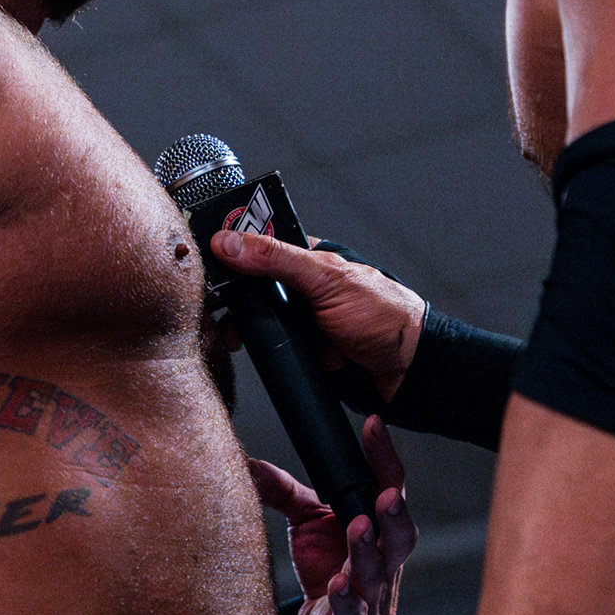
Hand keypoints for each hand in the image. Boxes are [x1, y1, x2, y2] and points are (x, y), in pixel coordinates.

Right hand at [210, 232, 425, 400]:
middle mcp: (302, 287)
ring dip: (254, 332)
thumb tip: (229, 242)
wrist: (410, 372)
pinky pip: (273, 351)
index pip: (258, 244)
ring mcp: (302, 321)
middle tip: (218, 310)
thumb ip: (276, 260)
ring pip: (258, 322)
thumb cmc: (384, 316)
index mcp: (309, 258)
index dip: (231, 252)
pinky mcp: (302, 351)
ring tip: (247, 336)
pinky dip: (271, 355)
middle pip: (252, 288)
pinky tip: (268, 355)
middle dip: (238, 302)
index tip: (204, 261)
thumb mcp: (325, 281)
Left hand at [251, 417, 415, 614]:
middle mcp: (382, 564)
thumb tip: (249, 463)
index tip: (373, 424)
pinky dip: (348, 601)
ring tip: (359, 528)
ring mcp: (371, 598)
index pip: (388, 490)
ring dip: (369, 553)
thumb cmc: (324, 568)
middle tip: (386, 494)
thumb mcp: (306, 523)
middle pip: (401, 539)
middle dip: (396, 516)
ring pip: (378, 576)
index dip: (384, 459)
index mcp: (376, 530)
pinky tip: (337, 585)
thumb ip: (284, 492)